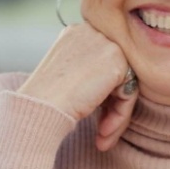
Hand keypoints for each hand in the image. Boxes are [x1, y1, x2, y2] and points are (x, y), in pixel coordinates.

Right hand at [18, 21, 137, 150]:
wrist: (40, 106)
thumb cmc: (45, 99)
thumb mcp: (65, 74)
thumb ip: (88, 70)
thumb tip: (114, 87)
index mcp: (77, 32)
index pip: (102, 61)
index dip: (101, 91)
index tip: (94, 114)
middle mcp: (92, 32)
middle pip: (115, 71)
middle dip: (111, 104)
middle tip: (102, 130)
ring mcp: (106, 43)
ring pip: (124, 83)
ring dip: (116, 114)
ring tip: (102, 137)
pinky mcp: (117, 61)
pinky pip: (129, 93)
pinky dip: (120, 115)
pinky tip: (103, 131)